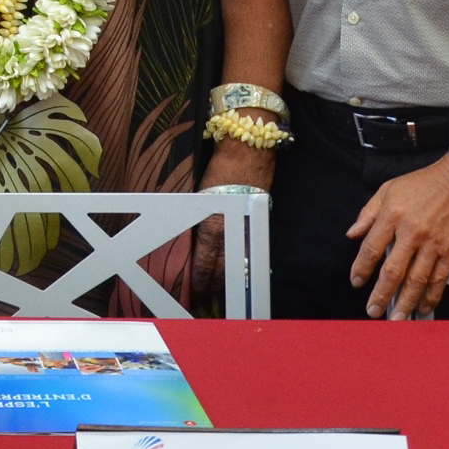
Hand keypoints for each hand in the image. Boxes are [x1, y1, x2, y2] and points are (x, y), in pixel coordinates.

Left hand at [190, 138, 275, 302]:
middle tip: (204, 299)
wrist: (248, 148)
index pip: (204, 262)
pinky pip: (249, 249)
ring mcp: (248, 228)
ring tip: (219, 291)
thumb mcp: (200, 194)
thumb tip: (190, 239)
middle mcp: (231, 231)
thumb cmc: (219, 166)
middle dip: (213, 286)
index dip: (198, 280)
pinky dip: (243, 263)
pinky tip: (237, 271)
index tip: (192, 291)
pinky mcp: (258, 222)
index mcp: (212, 224)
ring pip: (238, 263)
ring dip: (228, 279)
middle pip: (222, 269)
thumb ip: (198, 219)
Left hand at [348, 156, 448, 318]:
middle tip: (374, 310)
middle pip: (393, 271)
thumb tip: (353, 233)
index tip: (356, 281)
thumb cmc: (424, 183)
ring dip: (405, 302)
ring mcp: (433, 244)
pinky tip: (423, 306)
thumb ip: (368, 213)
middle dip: (381, 294)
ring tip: (397, 317)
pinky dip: (431, 296)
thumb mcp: (388, 189)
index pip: (371, 248)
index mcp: (393, 216)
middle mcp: (412, 232)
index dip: (361, 268)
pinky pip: (439, 279)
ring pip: (417, 280)